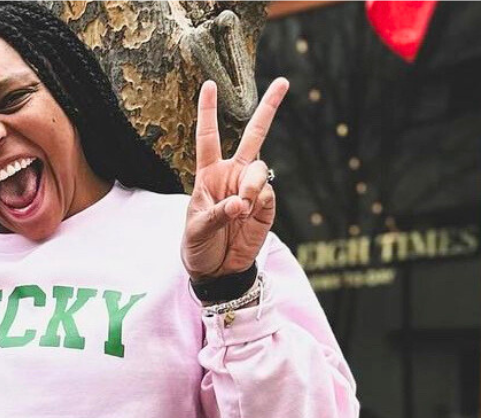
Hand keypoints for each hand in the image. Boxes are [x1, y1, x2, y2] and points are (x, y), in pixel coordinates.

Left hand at [181, 77, 288, 280]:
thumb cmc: (199, 247)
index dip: (208, 112)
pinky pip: (267, 194)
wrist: (217, 272)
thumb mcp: (197, 230)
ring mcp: (251, 190)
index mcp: (209, 175)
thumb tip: (242, 203)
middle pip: (253, 136)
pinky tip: (247, 215)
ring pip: (260, 169)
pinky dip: (257, 203)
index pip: (209, 138)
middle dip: (268, 108)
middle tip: (283, 81)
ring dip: (252, 185)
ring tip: (241, 207)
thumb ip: (218, 213)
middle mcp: (232, 176)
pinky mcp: (265, 207)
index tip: (209, 84)